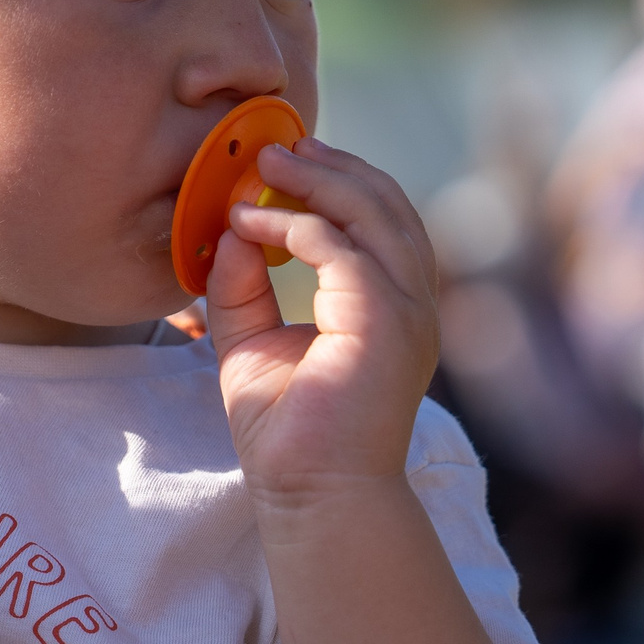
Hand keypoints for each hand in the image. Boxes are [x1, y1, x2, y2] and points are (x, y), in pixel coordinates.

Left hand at [201, 136, 439, 509]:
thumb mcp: (252, 341)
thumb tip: (232, 231)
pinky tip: (251, 223)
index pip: (381, 223)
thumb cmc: (287, 431)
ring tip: (269, 164)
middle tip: (277, 148)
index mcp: (392, 306)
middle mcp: (411, 304)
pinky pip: (340, 250)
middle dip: (332, 168)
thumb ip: (243, 285)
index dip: (336, 184)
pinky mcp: (384, 324)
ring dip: (319, 181)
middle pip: (386, 206)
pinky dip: (294, 226)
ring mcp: (406, 313)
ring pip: (375, 215)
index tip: (284, 165)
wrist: (309, 494)